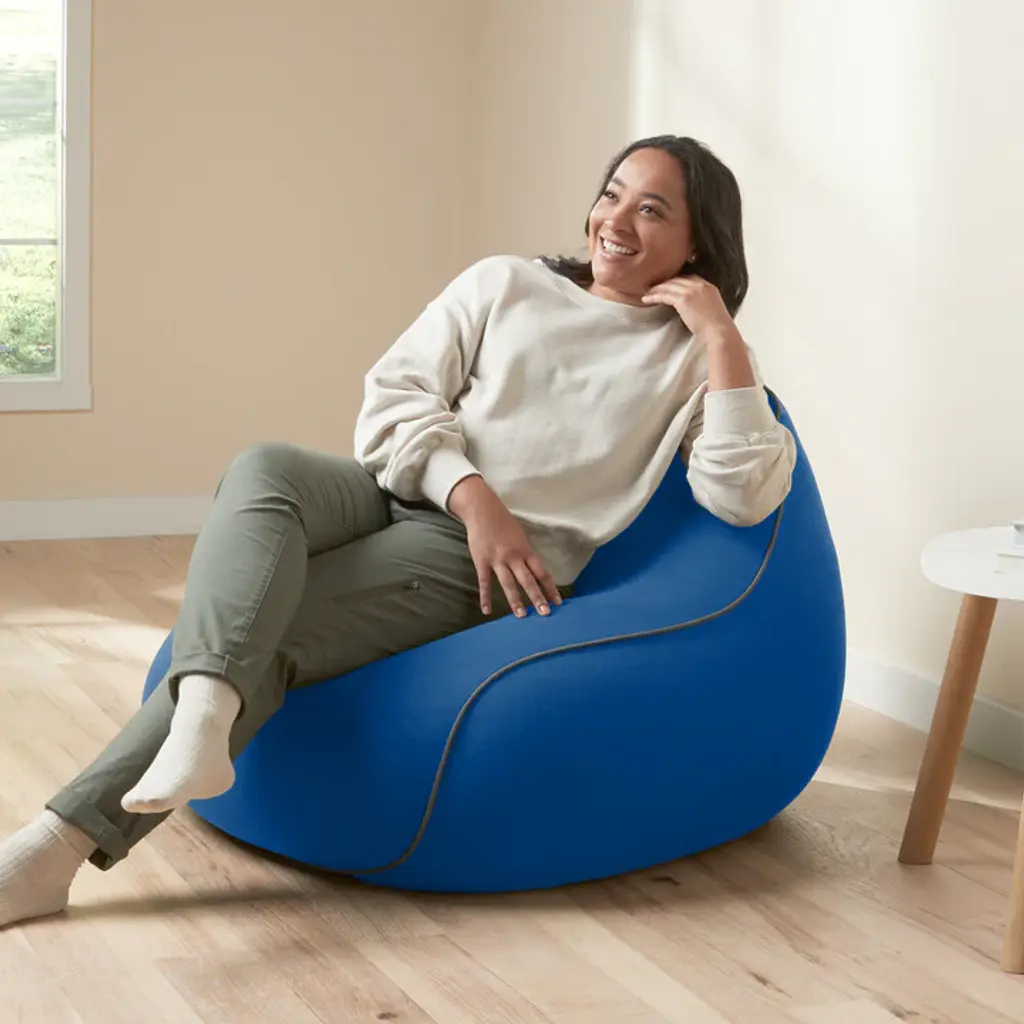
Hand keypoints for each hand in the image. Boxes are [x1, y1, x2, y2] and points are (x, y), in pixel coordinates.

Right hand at [448, 476, 561, 618]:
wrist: (483, 510)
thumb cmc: (504, 522)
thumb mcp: (521, 536)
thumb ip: (526, 553)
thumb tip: (534, 570)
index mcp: (526, 550)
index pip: (542, 573)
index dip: (551, 588)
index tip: (558, 602)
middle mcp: (514, 557)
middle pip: (528, 580)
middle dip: (537, 597)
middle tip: (545, 613)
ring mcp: (497, 560)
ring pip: (508, 584)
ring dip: (515, 601)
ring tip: (522, 615)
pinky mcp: (482, 561)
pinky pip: (484, 582)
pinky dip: (485, 597)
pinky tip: (487, 611)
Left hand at [641, 275, 737, 340]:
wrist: (719, 332)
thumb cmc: (718, 328)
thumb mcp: (713, 310)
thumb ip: (704, 304)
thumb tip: (695, 309)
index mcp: (708, 287)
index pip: (689, 278)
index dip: (677, 281)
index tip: (668, 286)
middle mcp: (699, 285)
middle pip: (677, 279)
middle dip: (665, 283)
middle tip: (654, 288)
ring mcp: (691, 291)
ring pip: (669, 285)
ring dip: (656, 289)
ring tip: (647, 294)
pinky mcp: (683, 300)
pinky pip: (664, 295)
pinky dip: (654, 296)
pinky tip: (646, 299)